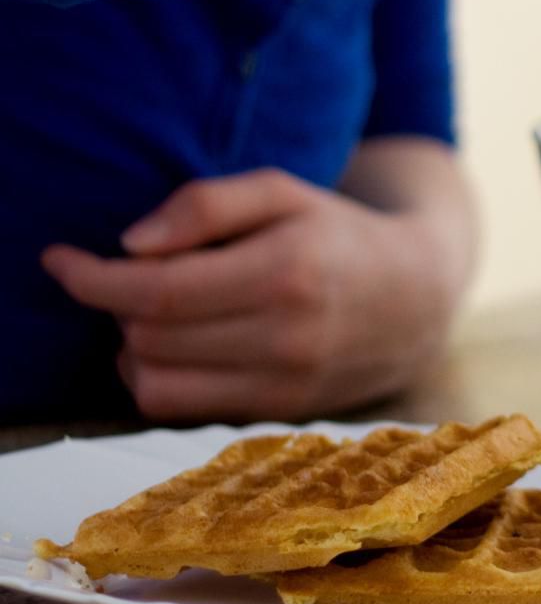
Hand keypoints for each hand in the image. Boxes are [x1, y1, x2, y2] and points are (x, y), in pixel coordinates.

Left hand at [42, 169, 465, 421]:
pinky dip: (158, 377)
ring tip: (155, 314)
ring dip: (133, 345)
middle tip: (135, 276)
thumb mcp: (284, 192)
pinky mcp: (278, 411)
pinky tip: (177, 346)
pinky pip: (181, 407)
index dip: (92, 277)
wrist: (418, 298)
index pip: (158, 290)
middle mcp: (287, 335)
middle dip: (119, 304)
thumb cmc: (339, 235)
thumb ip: (206, 202)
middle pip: (149, 335)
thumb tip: (131, 244)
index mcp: (286, 270)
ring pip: (155, 381)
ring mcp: (285, 382)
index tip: (60, 259)